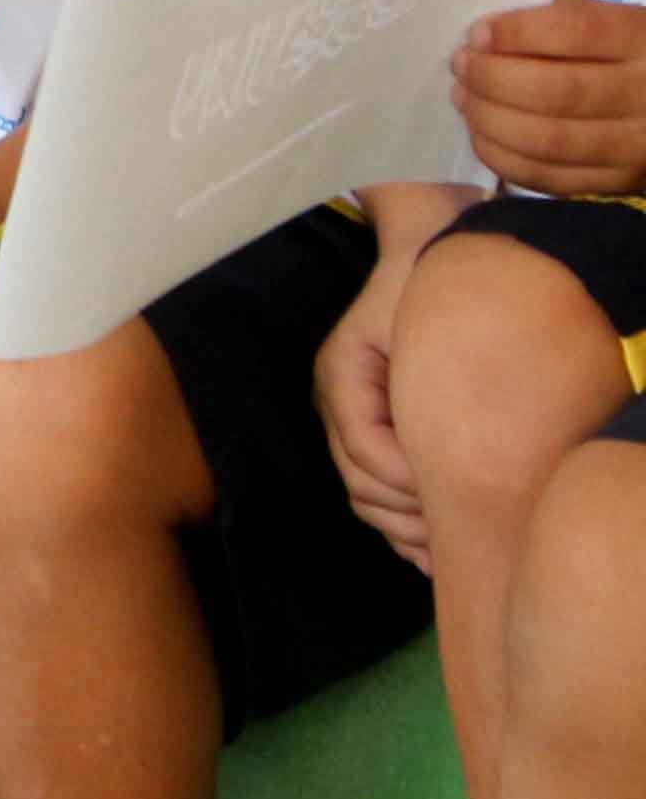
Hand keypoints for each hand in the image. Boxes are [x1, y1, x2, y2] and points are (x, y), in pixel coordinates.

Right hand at [317, 223, 452, 567]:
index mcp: (341, 377)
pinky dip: (400, 521)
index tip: (457, 491)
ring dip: (405, 526)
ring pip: (365, 494)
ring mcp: (349, 415)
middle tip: (463, 530)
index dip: (408, 480)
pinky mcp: (368, 427)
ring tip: (451, 545)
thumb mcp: (416, 332)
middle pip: (360, 483)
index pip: (364, 449)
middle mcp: (337, 401)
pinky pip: (373, 488)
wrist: (431, 252)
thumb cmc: (430, 290)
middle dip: (410, 514)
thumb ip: (406, 398)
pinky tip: (429, 546)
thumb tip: (420, 466)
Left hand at [458, 0, 645, 195]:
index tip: (477, 34)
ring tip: (464, 98)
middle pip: (555, 91)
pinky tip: (483, 135)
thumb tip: (487, 34)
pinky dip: (503, 157)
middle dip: (491, 78)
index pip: (577, 31)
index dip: (516, 32)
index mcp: (641, 41)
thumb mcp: (609, 20)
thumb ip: (556, 16)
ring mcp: (636, 148)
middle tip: (461, 65)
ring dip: (489, 119)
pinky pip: (550, 178)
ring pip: (547, 140)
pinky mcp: (619, 184)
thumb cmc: (626, 52)